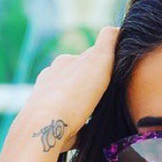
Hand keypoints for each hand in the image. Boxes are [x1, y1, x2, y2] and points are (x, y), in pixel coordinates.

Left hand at [13, 26, 118, 152]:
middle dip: (91, 86)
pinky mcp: (50, 127)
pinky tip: (88, 132)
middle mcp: (52, 80)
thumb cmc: (75, 93)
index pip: (88, 58)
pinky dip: (79, 128)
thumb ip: (107, 42)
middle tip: (109, 95)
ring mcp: (48, 104)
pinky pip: (69, 125)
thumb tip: (115, 29)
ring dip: (84, 106)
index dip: (103, 63)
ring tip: (99, 115)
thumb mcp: (98, 60)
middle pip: (77, 80)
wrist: (46, 126)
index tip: (115, 73)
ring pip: (71, 102)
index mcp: (64, 63)